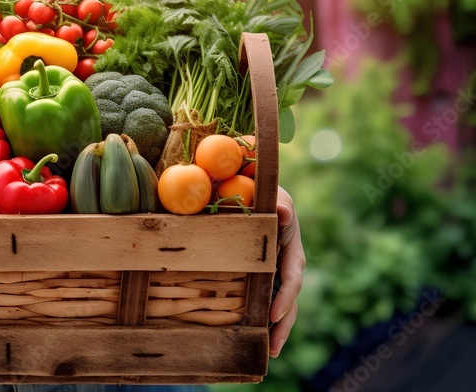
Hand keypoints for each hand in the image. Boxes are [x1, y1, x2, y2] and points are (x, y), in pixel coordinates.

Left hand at [270, 186, 303, 357]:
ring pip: (282, 307)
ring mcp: (277, 276)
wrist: (258, 197)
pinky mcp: (264, 280)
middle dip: (284, 324)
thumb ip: (279, 203)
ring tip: (271, 353)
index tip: (273, 314)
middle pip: (290, 300)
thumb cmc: (265, 194)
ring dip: (278, 330)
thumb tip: (284, 212)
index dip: (285, 296)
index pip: (292, 276)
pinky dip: (263, 320)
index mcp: (291, 249)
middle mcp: (287, 267)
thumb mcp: (274, 195)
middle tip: (274, 347)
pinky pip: (265, 301)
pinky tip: (256, 339)